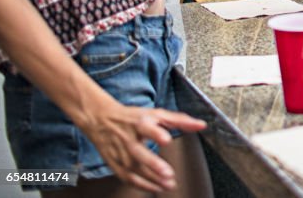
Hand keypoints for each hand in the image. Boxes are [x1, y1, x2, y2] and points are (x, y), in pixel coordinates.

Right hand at [81, 99, 206, 192]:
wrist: (101, 120)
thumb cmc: (133, 117)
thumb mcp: (156, 114)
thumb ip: (180, 120)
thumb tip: (202, 125)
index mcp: (140, 123)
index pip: (147, 128)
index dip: (157, 133)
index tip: (166, 139)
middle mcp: (129, 139)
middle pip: (139, 152)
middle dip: (153, 164)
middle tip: (168, 173)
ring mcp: (120, 154)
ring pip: (134, 169)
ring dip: (152, 179)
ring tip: (168, 184)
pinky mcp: (115, 165)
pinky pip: (128, 178)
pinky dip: (142, 185)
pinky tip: (156, 188)